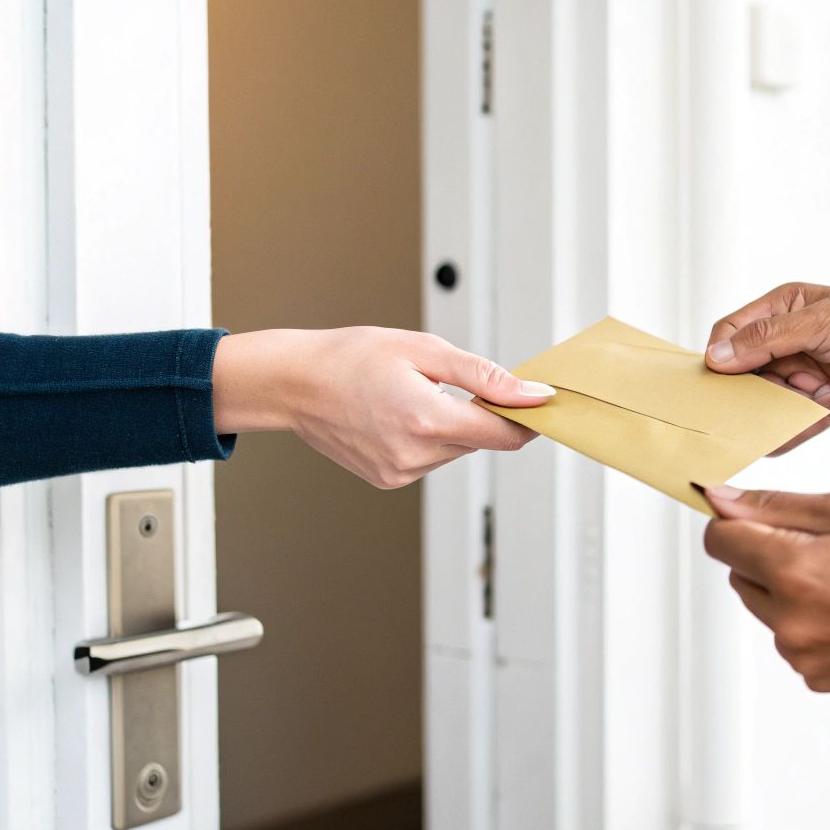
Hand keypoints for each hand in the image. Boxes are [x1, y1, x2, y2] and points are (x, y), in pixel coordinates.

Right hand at [212, 327, 551, 487]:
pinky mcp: (389, 480)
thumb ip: (485, 376)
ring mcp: (400, 473)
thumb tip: (533, 395)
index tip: (535, 402)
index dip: (526, 419)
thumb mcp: (424, 349)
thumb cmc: (353, 356)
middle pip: (479, 441)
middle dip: (478, 413)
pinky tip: (396, 416)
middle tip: (448, 382)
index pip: (504, 435)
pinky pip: (429, 460)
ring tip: (410, 396)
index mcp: (427, 420)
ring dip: (449, 426)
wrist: (294, 383)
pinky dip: (426, 439)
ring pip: (455, 450)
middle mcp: (415, 455)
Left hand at [700, 485, 829, 693]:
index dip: (735, 522)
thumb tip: (719, 500)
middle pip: (740, 575)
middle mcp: (788, 619)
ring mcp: (801, 654)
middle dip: (767, 556)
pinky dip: (810, 624)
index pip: (719, 541)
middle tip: (825, 550)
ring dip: (788, 592)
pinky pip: (792, 640)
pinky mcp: (817, 677)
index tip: (757, 518)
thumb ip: (774, 505)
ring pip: (765, 609)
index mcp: (792, 570)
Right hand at [704, 283, 829, 452]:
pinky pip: (791, 424)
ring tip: (807, 400)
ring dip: (778, 408)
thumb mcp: (823, 323)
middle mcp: (788, 343)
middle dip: (749, 389)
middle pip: (744, 373)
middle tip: (757, 401)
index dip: (719, 355)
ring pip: (766, 401)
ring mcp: (804, 376)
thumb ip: (769, 339)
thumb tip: (717, 357)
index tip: (716, 379)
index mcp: (784, 309)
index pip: (731, 332)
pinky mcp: (820, 406)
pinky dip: (788, 432)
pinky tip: (784, 439)